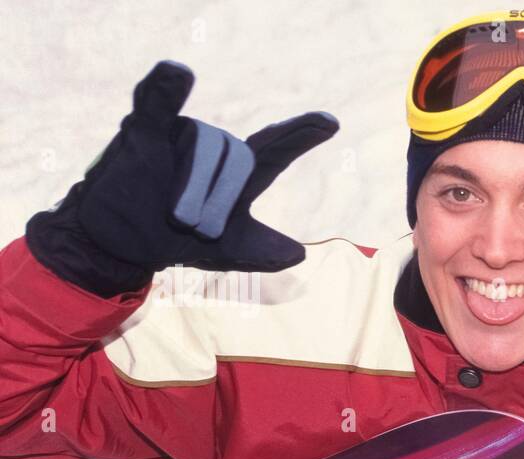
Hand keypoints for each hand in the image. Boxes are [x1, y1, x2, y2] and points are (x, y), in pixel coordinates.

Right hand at [26, 61, 337, 295]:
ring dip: (191, 188)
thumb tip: (300, 253)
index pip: (275, 150)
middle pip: (238, 158)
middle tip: (199, 228)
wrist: (124, 246)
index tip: (331, 123)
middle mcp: (213, 149)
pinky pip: (156, 100)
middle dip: (220, 200)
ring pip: (203, 145)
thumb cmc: (178, 242)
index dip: (302, 135)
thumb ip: (262, 252)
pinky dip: (165, 86)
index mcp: (239, 174)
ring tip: (175, 215)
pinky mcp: (143, 131)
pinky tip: (178, 73)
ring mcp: (179, 136)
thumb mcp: (226, 252)